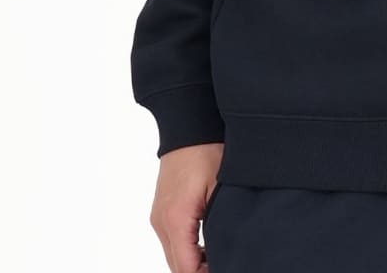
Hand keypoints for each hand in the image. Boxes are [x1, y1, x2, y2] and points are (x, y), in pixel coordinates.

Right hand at [148, 142, 223, 271]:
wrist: (188, 128)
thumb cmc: (207, 151)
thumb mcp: (220, 189)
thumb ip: (219, 224)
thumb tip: (225, 249)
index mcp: (176, 220)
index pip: (186, 268)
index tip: (227, 268)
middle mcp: (162, 222)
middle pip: (176, 266)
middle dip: (197, 272)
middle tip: (225, 265)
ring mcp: (159, 217)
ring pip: (172, 255)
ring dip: (191, 263)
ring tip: (218, 260)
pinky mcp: (161, 211)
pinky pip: (170, 241)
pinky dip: (185, 250)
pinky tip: (205, 248)